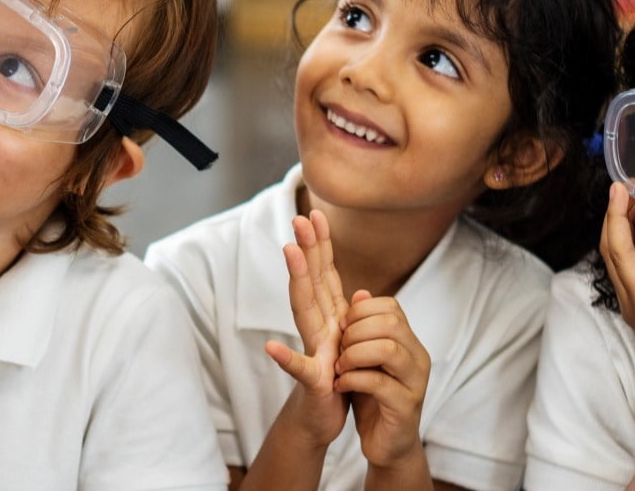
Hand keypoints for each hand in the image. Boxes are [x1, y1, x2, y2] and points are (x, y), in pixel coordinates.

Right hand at [268, 212, 351, 447]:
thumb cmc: (335, 380)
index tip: (318, 215)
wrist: (321, 419)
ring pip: (304, 311)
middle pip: (310, 283)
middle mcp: (317, 329)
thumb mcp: (349, 345)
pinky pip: (299, 368)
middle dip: (306, 250)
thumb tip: (363, 292)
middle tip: (300, 218)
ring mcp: (312, 351)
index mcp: (330, 319)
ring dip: (296, 281)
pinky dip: (285, 357)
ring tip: (289, 253)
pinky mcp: (312, 380)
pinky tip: (270, 346)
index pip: (325, 276)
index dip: (322, 247)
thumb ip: (349, 318)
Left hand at [335, 290, 429, 467]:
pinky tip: (340, 385)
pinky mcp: (406, 406)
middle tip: (339, 350)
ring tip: (339, 368)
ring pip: (388, 350)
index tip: (341, 328)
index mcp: (408, 342)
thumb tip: (359, 292)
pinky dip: (353, 380)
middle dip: (355, 332)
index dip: (360, 311)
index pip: (390, 307)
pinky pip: (380, 383)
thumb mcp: (362, 358)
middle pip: (391, 323)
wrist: (385, 442)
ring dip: (354, 355)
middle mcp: (418, 357)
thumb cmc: (372, 397)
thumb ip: (361, 328)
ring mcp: (415, 382)